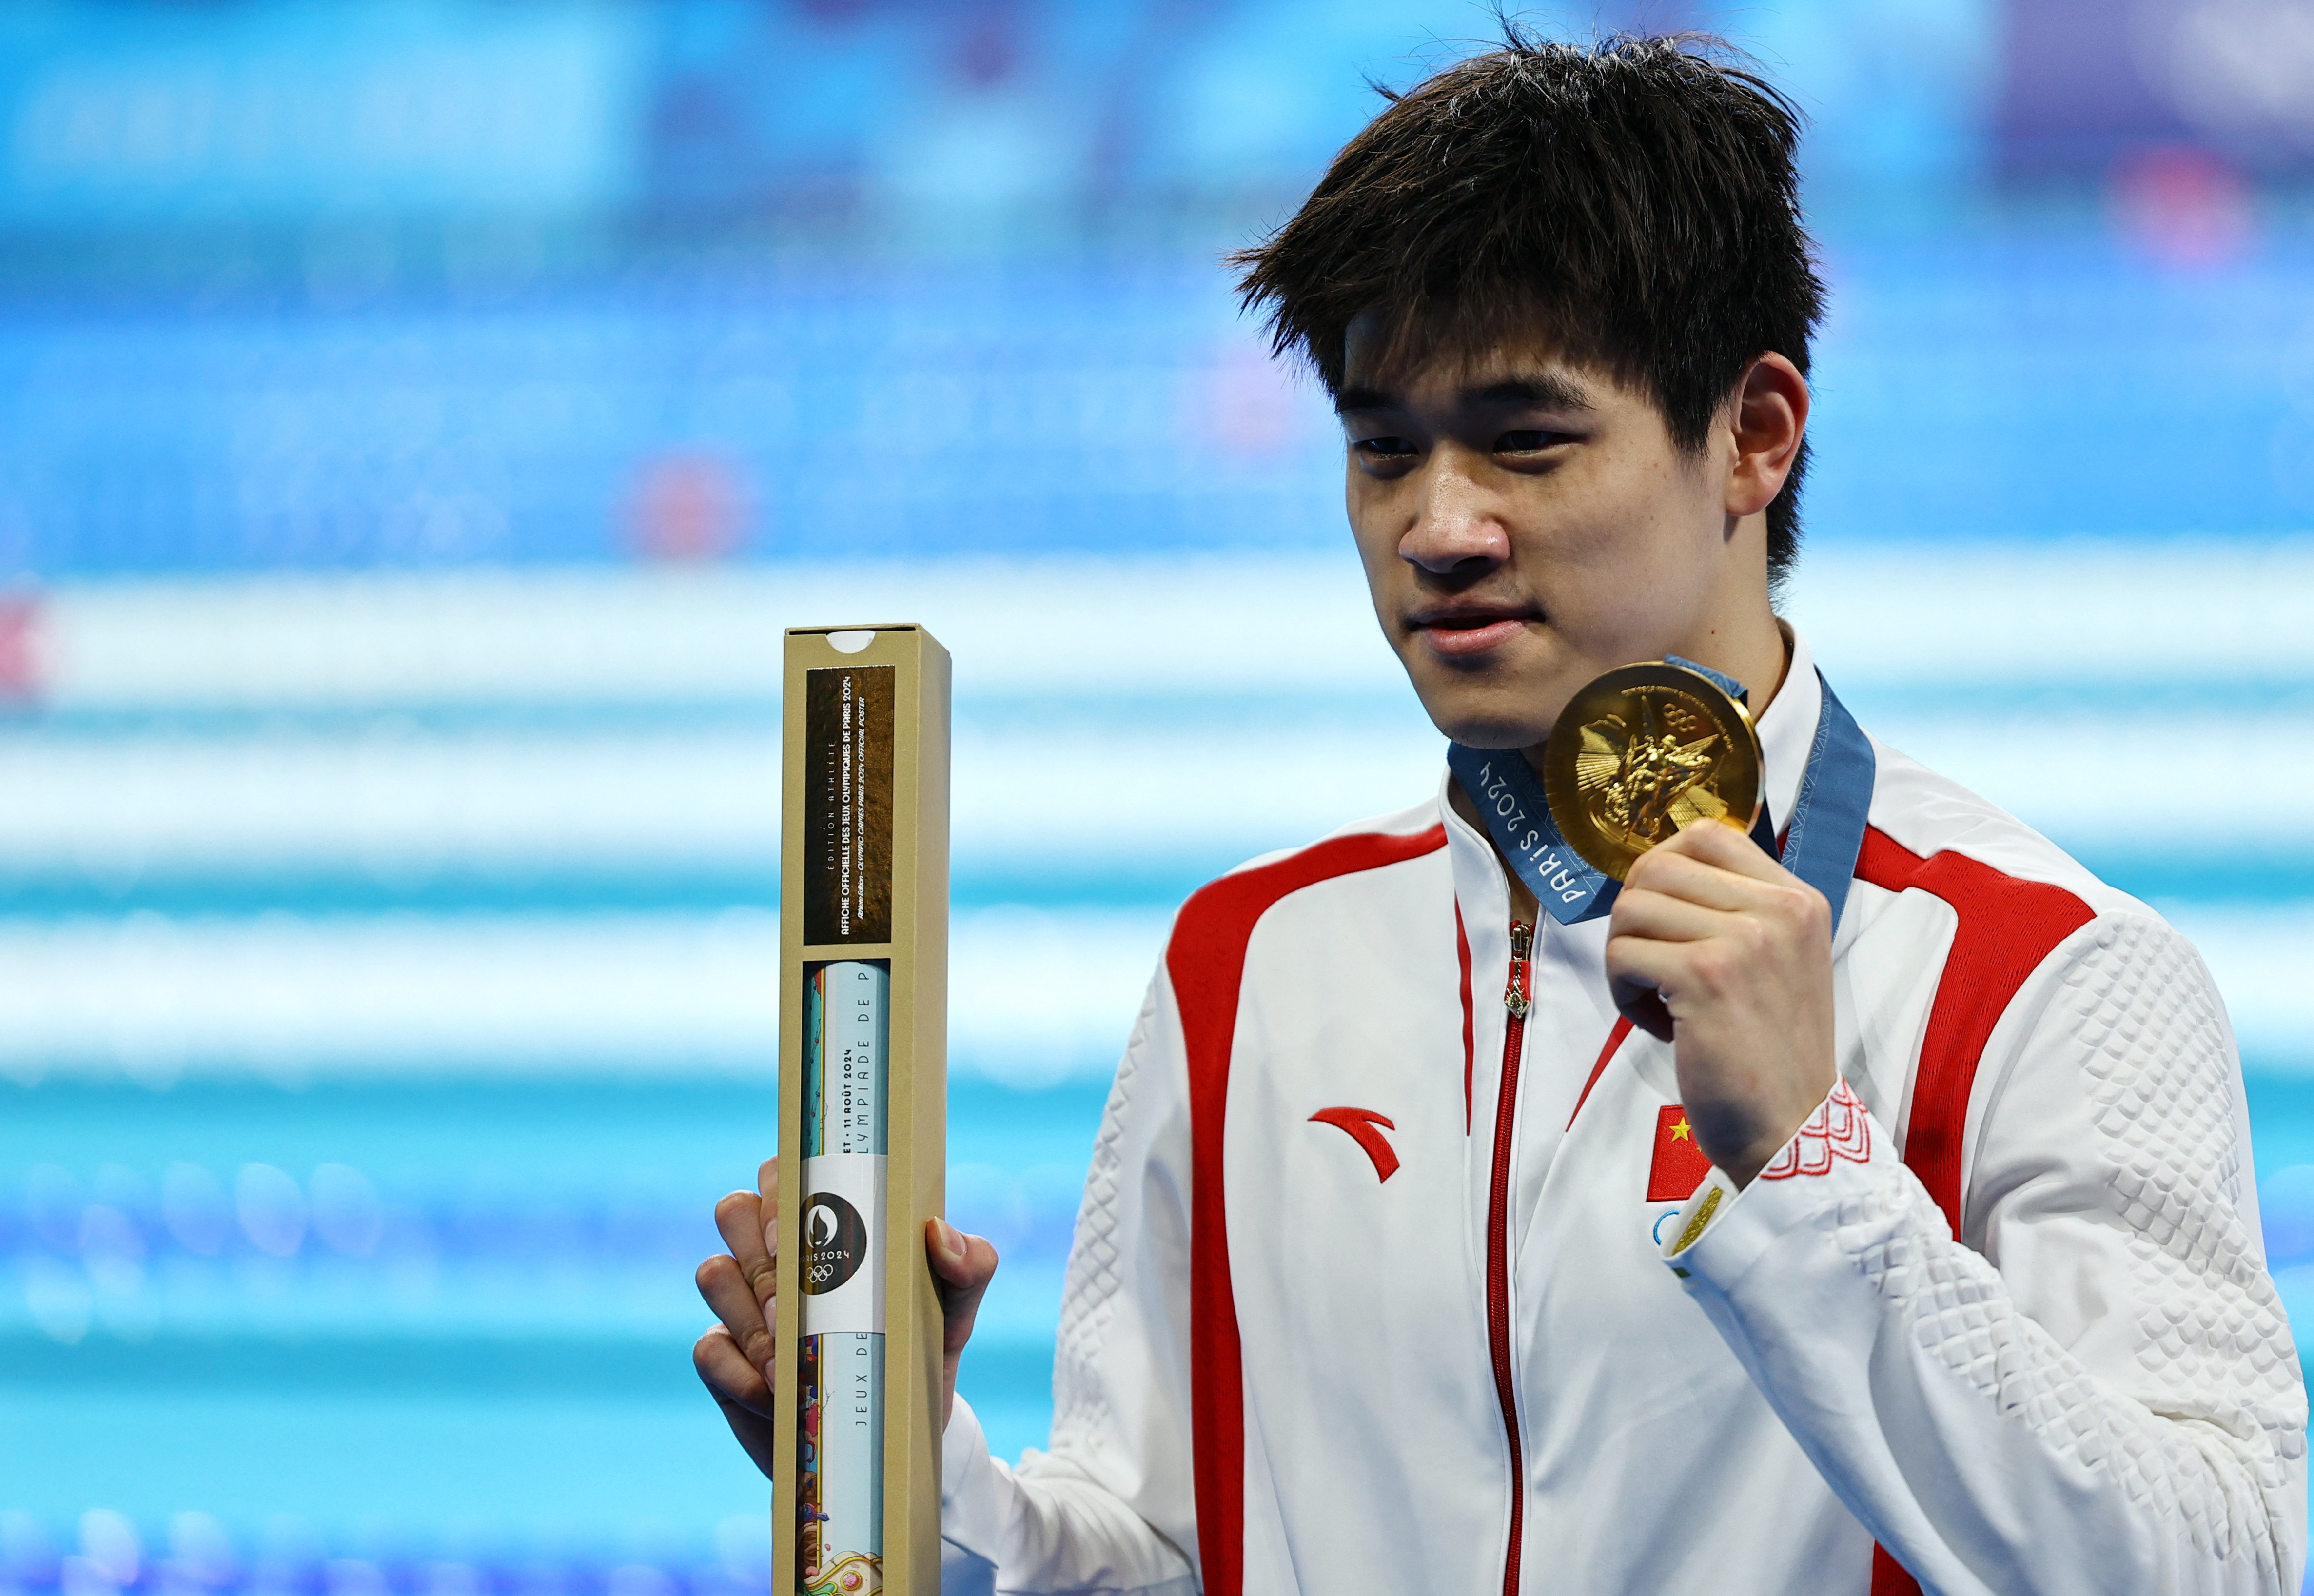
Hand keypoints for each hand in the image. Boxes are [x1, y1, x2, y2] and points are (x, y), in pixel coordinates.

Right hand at [693, 1160, 1003, 1480]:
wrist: (895, 1428)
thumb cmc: (922, 1345)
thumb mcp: (957, 1307)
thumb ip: (970, 1265)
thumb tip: (939, 1233)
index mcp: (826, 1220)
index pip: (784, 1170)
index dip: (782, 1186)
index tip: (804, 1225)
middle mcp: (775, 1252)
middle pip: (734, 1211)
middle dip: (761, 1249)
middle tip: (796, 1297)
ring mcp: (743, 1303)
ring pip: (714, 1274)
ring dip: (752, 1316)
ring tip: (793, 1356)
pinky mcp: (727, 1361)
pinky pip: (707, 1348)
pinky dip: (739, 1370)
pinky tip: (776, 1391)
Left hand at [1603, 819, 1835, 1186]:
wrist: (1791, 1126)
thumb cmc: (1770, 1049)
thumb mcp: (1777, 961)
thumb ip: (1734, 910)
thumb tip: (1654, 872)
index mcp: (1798, 899)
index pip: (1706, 835)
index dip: (1662, 869)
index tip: (1665, 922)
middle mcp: (1779, 909)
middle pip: (1656, 867)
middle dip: (1635, 919)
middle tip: (1655, 969)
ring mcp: (1744, 940)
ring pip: (1630, 908)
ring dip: (1627, 958)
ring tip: (1659, 1001)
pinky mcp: (1705, 977)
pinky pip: (1623, 955)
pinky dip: (1624, 993)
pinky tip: (1660, 1025)